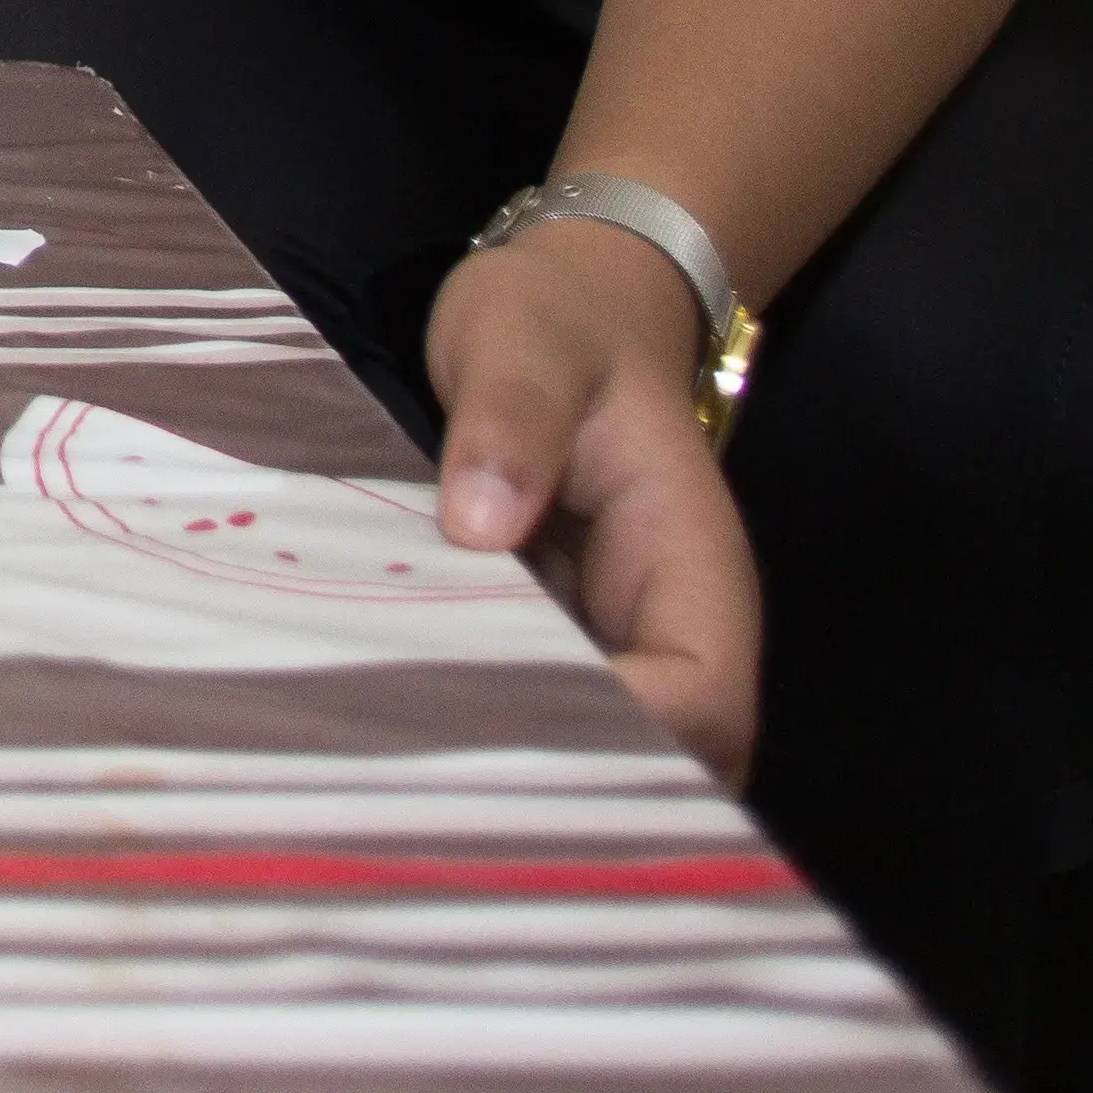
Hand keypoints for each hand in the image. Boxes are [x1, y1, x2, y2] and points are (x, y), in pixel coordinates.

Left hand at [425, 218, 762, 785]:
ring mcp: (610, 643)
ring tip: (396, 775)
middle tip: (421, 780)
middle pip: (661, 761)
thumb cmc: (554, 319)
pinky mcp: (552, 643)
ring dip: (513, 773)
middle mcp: (664, 625)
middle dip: (563, 785)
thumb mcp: (523, 336)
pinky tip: (389, 738)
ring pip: (598, 753)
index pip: (703, 700)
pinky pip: (536, 711)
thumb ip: (510, 413)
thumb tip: (482, 520)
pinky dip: (478, 734)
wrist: (564, 308)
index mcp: (688, 564)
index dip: (627, 735)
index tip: (503, 727)